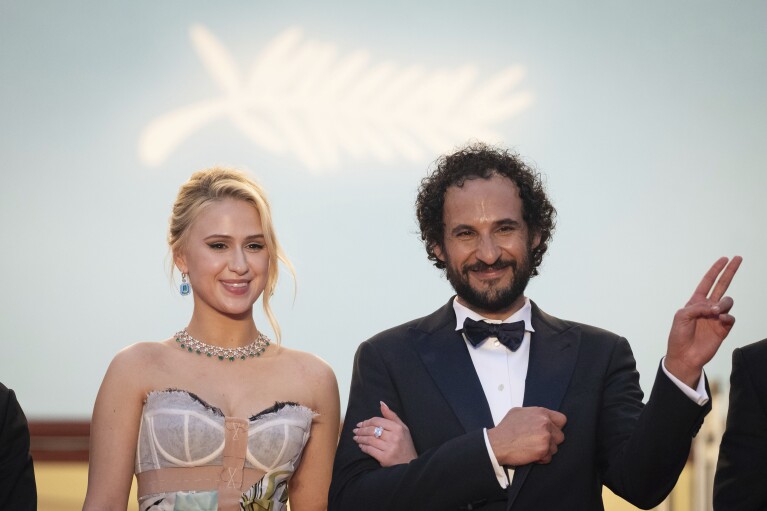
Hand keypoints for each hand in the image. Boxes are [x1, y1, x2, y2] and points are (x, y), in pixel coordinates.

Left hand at [353, 401, 416, 466]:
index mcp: (398, 428)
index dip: (367, 422)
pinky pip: (370, 450)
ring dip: (360, 438)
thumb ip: (391, 415)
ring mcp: (389, 448)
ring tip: (356, 438)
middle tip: (355, 430)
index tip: (360, 424)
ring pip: (369, 440)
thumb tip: (381, 403)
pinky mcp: (385, 458)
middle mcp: (394, 437)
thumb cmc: (405, 444)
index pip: (377, 421)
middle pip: (372, 430)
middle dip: (361, 430)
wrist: (410, 463)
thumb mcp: (402, 428)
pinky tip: (361, 446)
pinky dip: (363, 447)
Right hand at [487, 407, 565, 465]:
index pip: (561, 419)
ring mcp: (545, 436)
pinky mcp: (543, 450)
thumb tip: (540, 417)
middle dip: (551, 441)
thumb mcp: (518, 412)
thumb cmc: (505, 429)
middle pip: (560, 436)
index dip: (556, 427)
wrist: (497, 443)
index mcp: (540, 413)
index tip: (551, 431)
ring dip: (546, 450)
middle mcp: (545, 423)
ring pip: (555, 448)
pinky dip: (541, 459)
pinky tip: (531, 454)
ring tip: (532, 448)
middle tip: (539, 442)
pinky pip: (549, 458)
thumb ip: (534, 414)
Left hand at [665, 256, 741, 387]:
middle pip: (722, 285)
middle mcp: (708, 307)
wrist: (685, 355)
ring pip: (727, 301)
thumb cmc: (679, 336)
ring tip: (714, 312)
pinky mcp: (723, 328)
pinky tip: (719, 319)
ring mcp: (717, 317)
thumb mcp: (681, 316)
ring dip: (722, 303)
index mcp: (696, 302)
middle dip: (729, 272)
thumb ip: (696, 307)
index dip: (715, 270)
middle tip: (738, 259)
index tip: (724, 259)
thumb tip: (714, 308)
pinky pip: (730, 317)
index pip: (707, 282)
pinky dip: (726, 316)